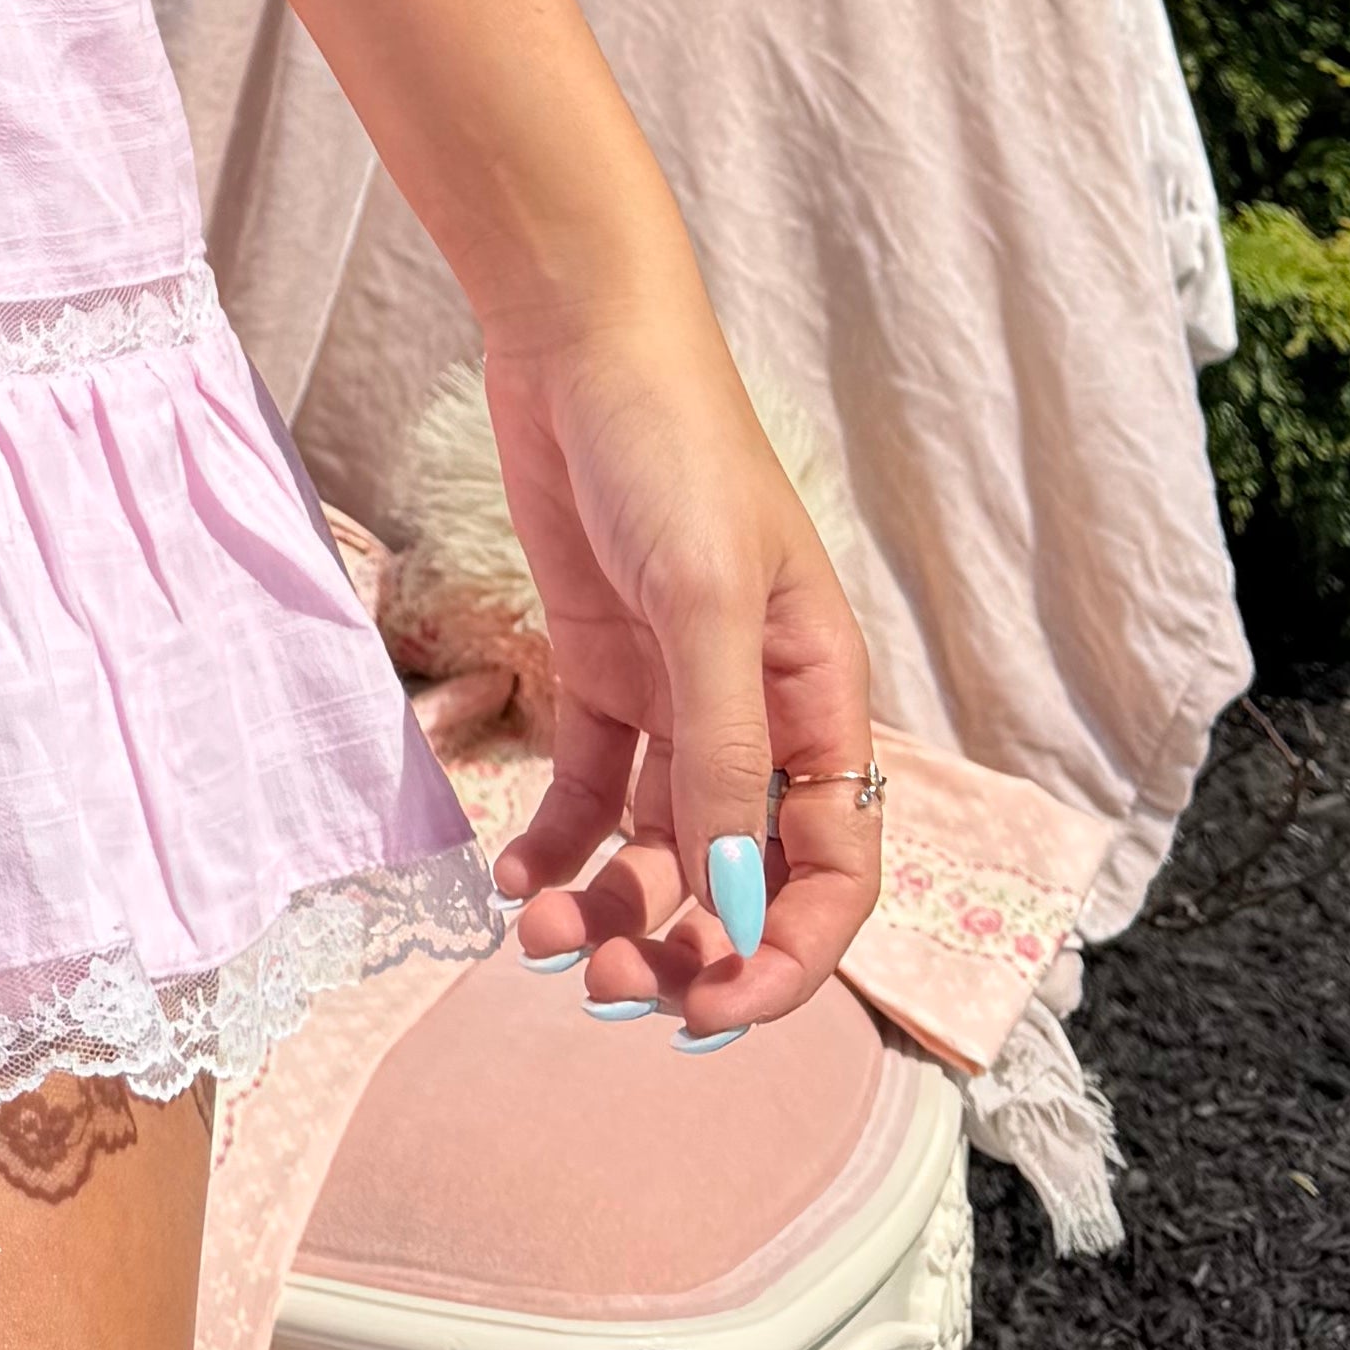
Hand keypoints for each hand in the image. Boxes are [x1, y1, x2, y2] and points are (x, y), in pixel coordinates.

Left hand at [479, 302, 882, 1036]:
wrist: (578, 339)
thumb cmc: (671, 448)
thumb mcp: (706, 603)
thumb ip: (722, 756)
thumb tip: (731, 904)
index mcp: (823, 699)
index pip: (834, 870)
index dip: (785, 956)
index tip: (710, 1010)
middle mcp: (759, 713)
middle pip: (740, 879)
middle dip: (682, 946)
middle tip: (598, 982)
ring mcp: (677, 696)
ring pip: (661, 851)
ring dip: (611, 910)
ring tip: (537, 934)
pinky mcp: (602, 672)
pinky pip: (593, 796)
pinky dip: (560, 850)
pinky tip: (514, 880)